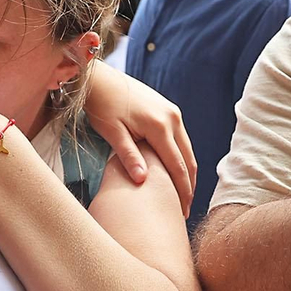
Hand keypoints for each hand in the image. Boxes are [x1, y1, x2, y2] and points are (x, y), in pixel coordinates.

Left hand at [83, 61, 195, 216]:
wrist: (101, 79)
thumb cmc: (102, 106)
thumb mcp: (113, 133)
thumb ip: (129, 156)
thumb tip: (143, 181)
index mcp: (160, 126)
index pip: (177, 166)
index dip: (182, 191)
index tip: (182, 211)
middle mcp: (173, 118)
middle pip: (188, 159)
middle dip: (189, 186)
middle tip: (184, 210)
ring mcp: (173, 113)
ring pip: (187, 149)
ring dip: (187, 172)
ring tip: (182, 195)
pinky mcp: (169, 111)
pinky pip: (181, 140)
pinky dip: (182, 158)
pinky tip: (175, 172)